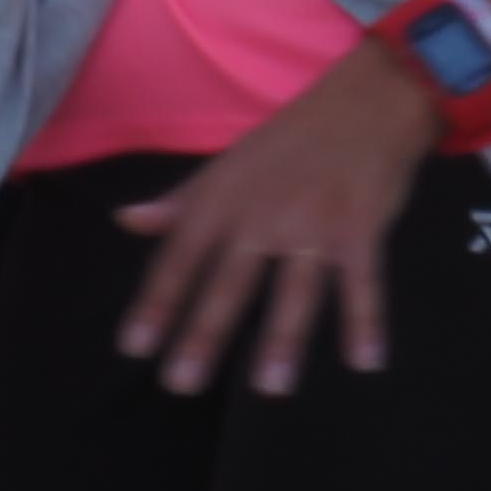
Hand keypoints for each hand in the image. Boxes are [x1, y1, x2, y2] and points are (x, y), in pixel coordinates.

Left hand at [111, 40, 436, 395]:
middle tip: (180, 384)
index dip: (155, 303)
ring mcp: (312, 224)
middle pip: (227, 282)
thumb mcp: (224, 166)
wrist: (361, 102)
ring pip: (294, 290)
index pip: (178, 258)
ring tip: (270, 388)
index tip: (132, 348)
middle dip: (203, 333)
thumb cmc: (288, 140)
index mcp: (220, 200)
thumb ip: (179, 202)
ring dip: (283, 339)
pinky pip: (362, 281)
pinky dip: (366, 320)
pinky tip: (365, 361)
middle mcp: (259, 215)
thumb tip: (124, 221)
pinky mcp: (360, 228)